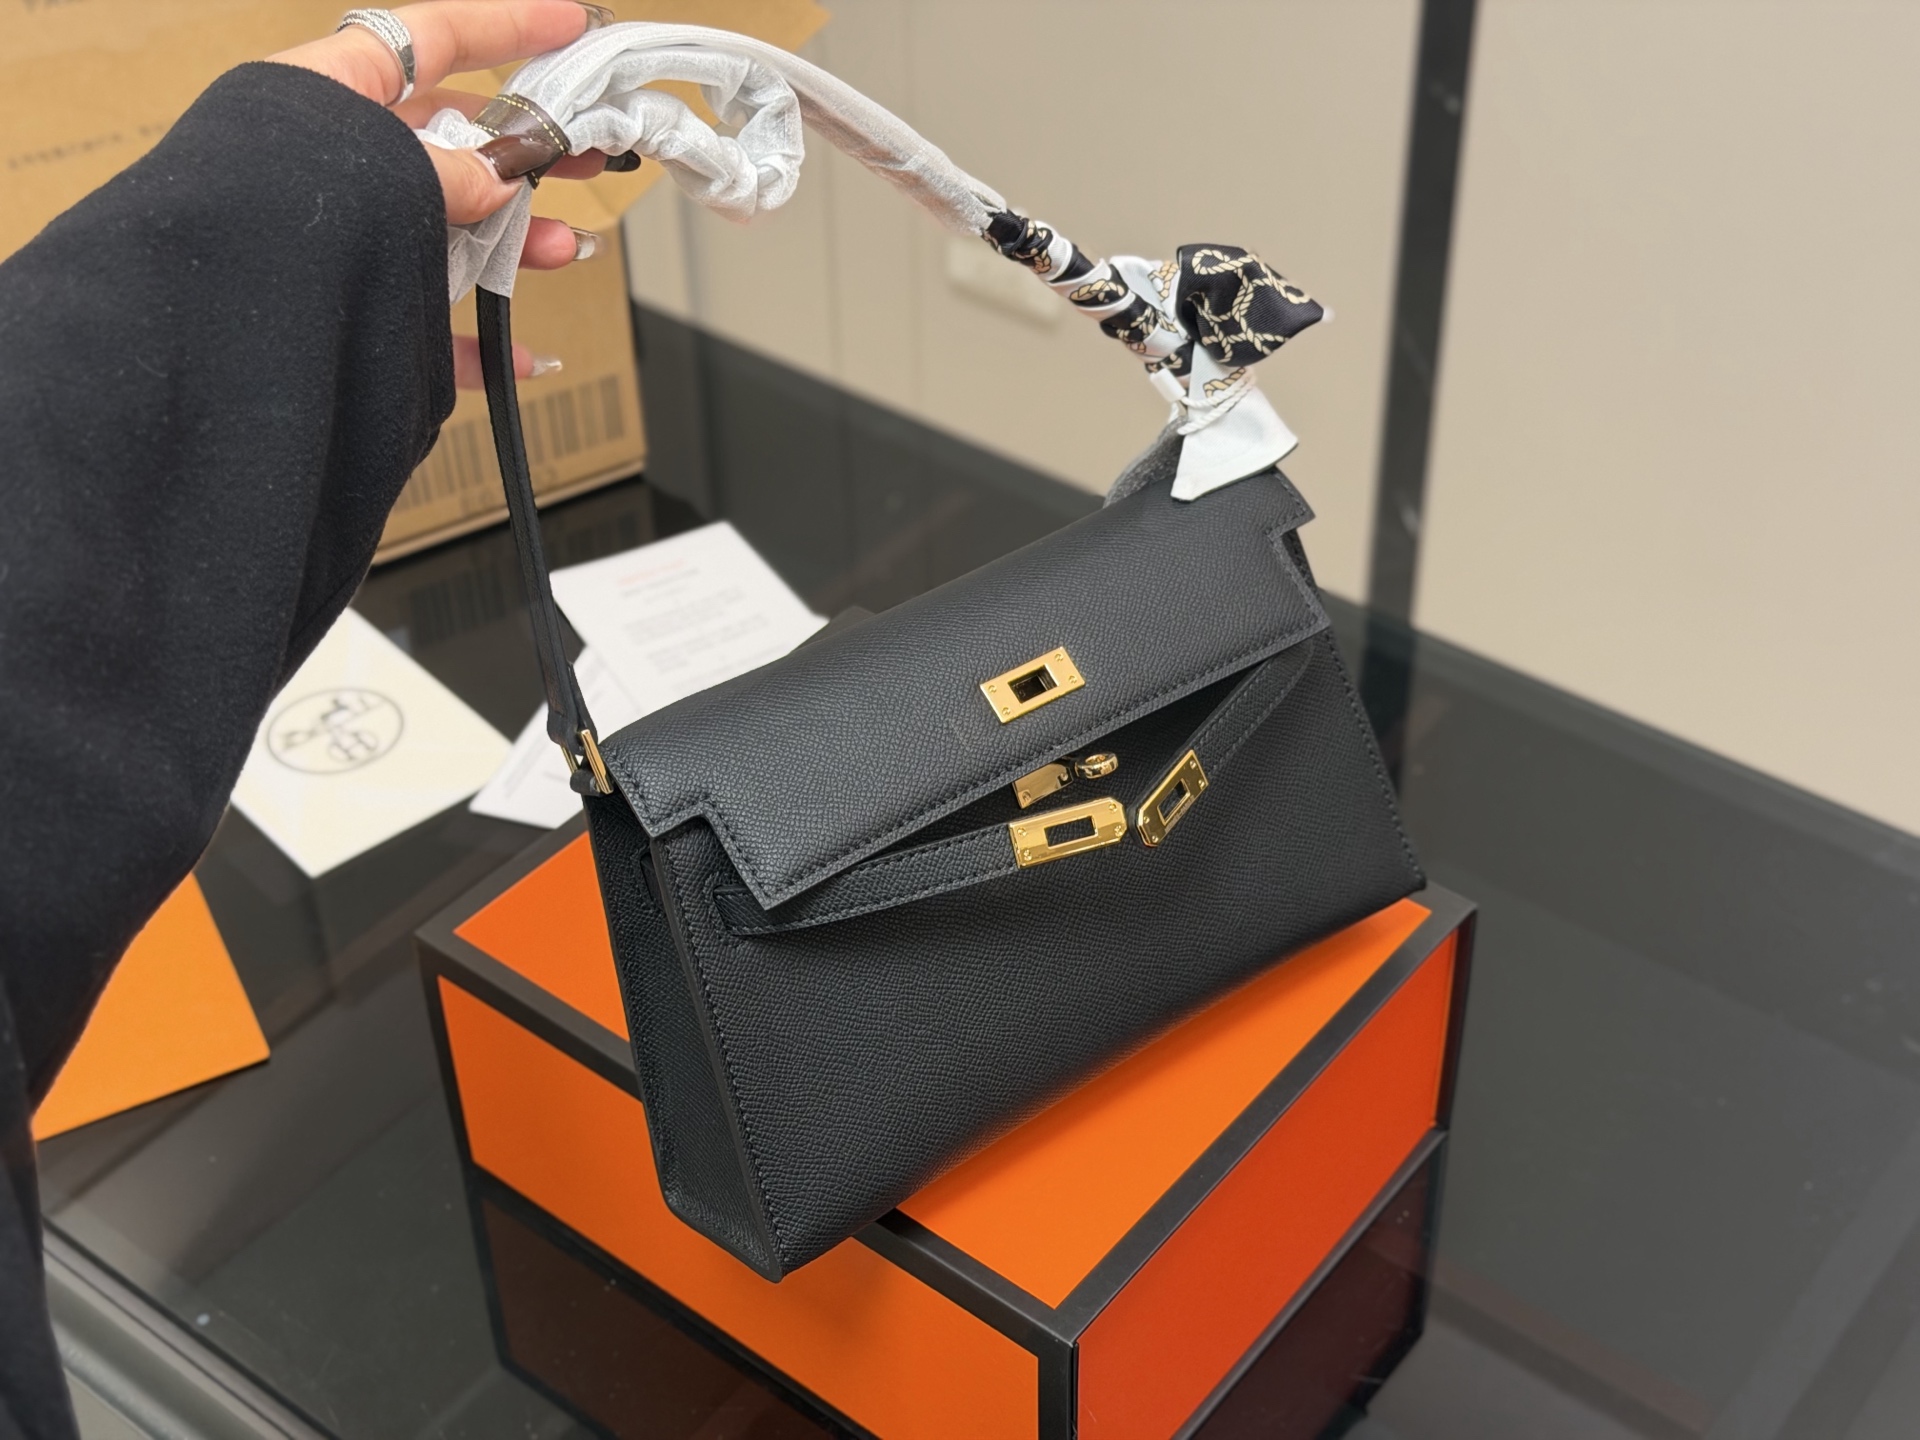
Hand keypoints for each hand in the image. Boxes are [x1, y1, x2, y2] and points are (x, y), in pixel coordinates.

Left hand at [271, 2, 616, 384]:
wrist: (207, 327)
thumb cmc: (264, 220)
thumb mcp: (386, 172)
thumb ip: (455, 171)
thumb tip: (503, 175)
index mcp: (330, 93)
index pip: (434, 36)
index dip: (509, 25)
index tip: (571, 25)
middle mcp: (333, 158)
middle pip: (448, 141)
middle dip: (523, 156)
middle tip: (582, 158)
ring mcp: (339, 234)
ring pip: (442, 229)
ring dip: (513, 243)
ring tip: (563, 251)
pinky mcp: (343, 306)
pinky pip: (421, 318)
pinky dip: (476, 340)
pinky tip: (520, 355)